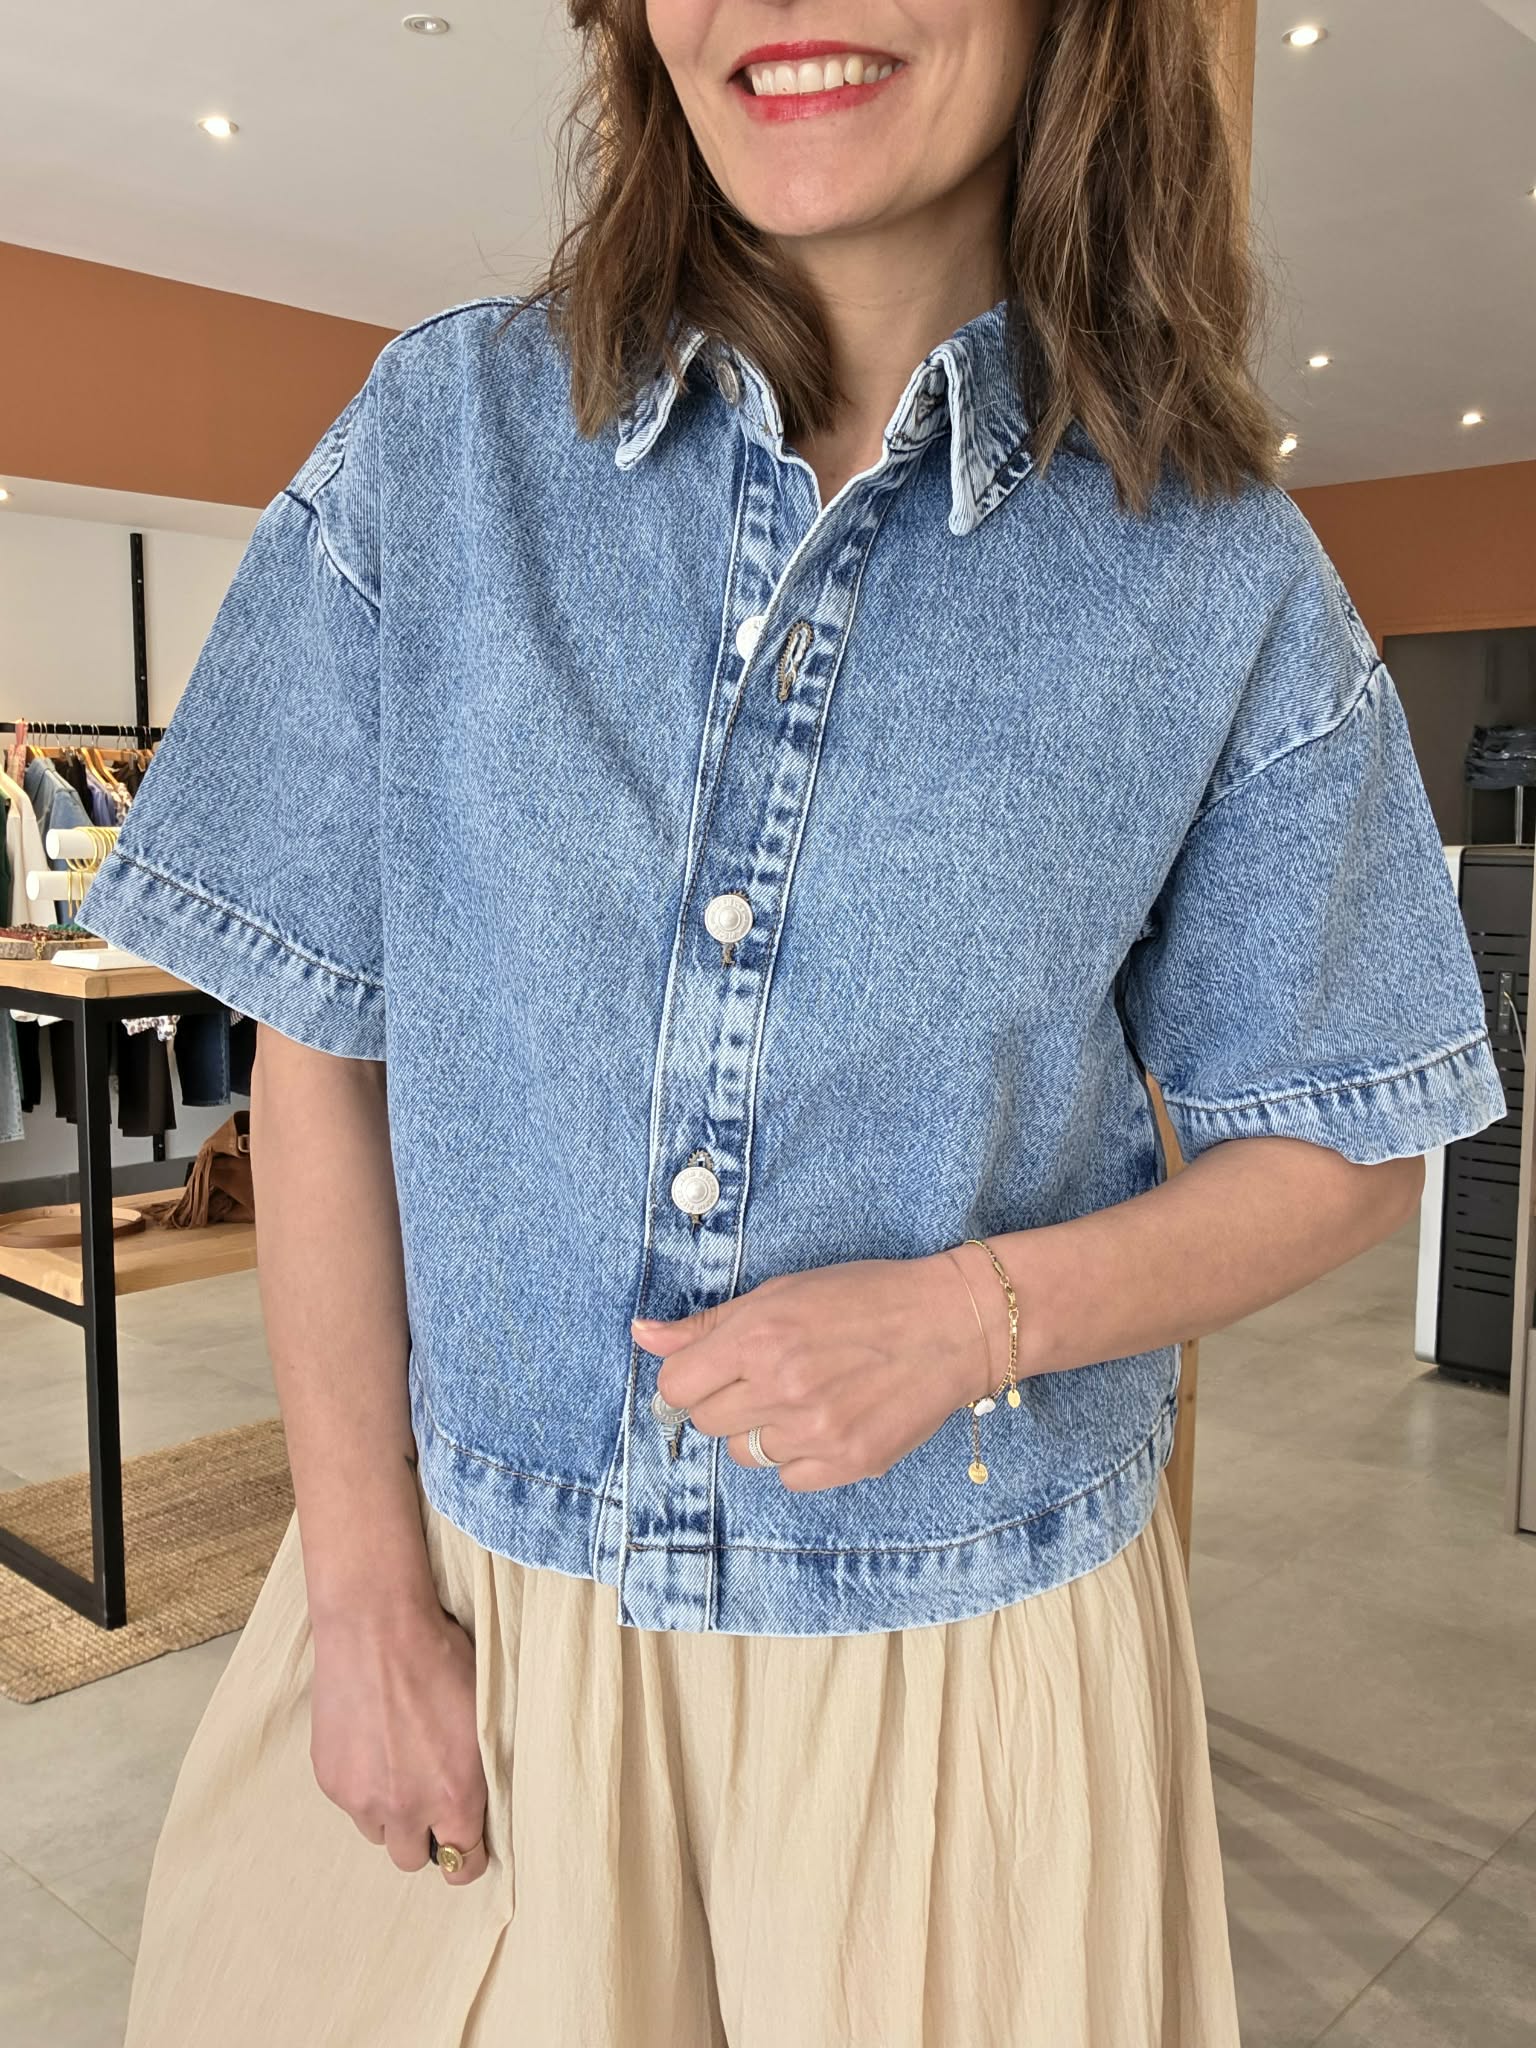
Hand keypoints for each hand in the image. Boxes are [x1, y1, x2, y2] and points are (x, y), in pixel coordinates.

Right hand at [309, 1599, 489, 1886]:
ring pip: (377, 1831)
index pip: (461, 1863)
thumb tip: (476, 1800)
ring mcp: (362, 1797)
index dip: (466, 1856)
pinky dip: (361, 1784)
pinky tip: (369, 1742)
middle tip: (427, 1798)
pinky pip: (350, 1802)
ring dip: (388, 1811)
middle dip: (423, 1835)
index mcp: (455, 1795)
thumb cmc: (439, 1657)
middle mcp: (407, 1808)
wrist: (375, 1626)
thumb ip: (477, 1772)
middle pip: (412, 1858)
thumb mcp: (482, 1716)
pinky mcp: (330, 1780)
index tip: (464, 1842)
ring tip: (396, 1762)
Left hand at [632, 1248, 1004, 1492]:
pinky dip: (799, 1456)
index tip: (712, 1371)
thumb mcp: (783, 1292)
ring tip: (806, 1396)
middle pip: (706, 1421)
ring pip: (745, 1454)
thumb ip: (708, 1323)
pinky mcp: (848, 1463)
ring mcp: (815, 1432)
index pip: (676, 1385)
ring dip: (763, 1430)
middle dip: (727, 1400)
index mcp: (758, 1336)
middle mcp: (780, 1388)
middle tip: (769, 1377)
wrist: (953, 1324)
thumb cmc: (866, 1296)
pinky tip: (829, 1420)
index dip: (689, 1378)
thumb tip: (641, 1334)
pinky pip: (788, 1478)